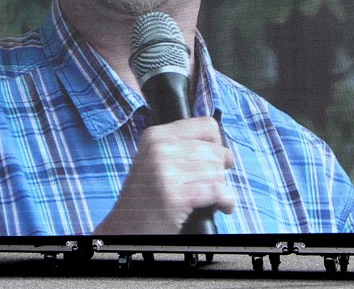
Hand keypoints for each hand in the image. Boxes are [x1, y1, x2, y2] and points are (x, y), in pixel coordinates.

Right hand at [94, 116, 234, 234]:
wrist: (126, 227)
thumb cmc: (146, 197)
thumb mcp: (156, 161)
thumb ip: (185, 149)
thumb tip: (227, 153)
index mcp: (156, 135)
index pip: (206, 126)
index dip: (217, 144)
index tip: (216, 160)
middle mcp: (159, 149)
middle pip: (215, 152)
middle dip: (219, 172)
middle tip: (210, 186)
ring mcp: (165, 171)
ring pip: (217, 172)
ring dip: (221, 188)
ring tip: (208, 198)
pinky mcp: (174, 196)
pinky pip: (217, 191)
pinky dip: (225, 201)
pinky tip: (221, 206)